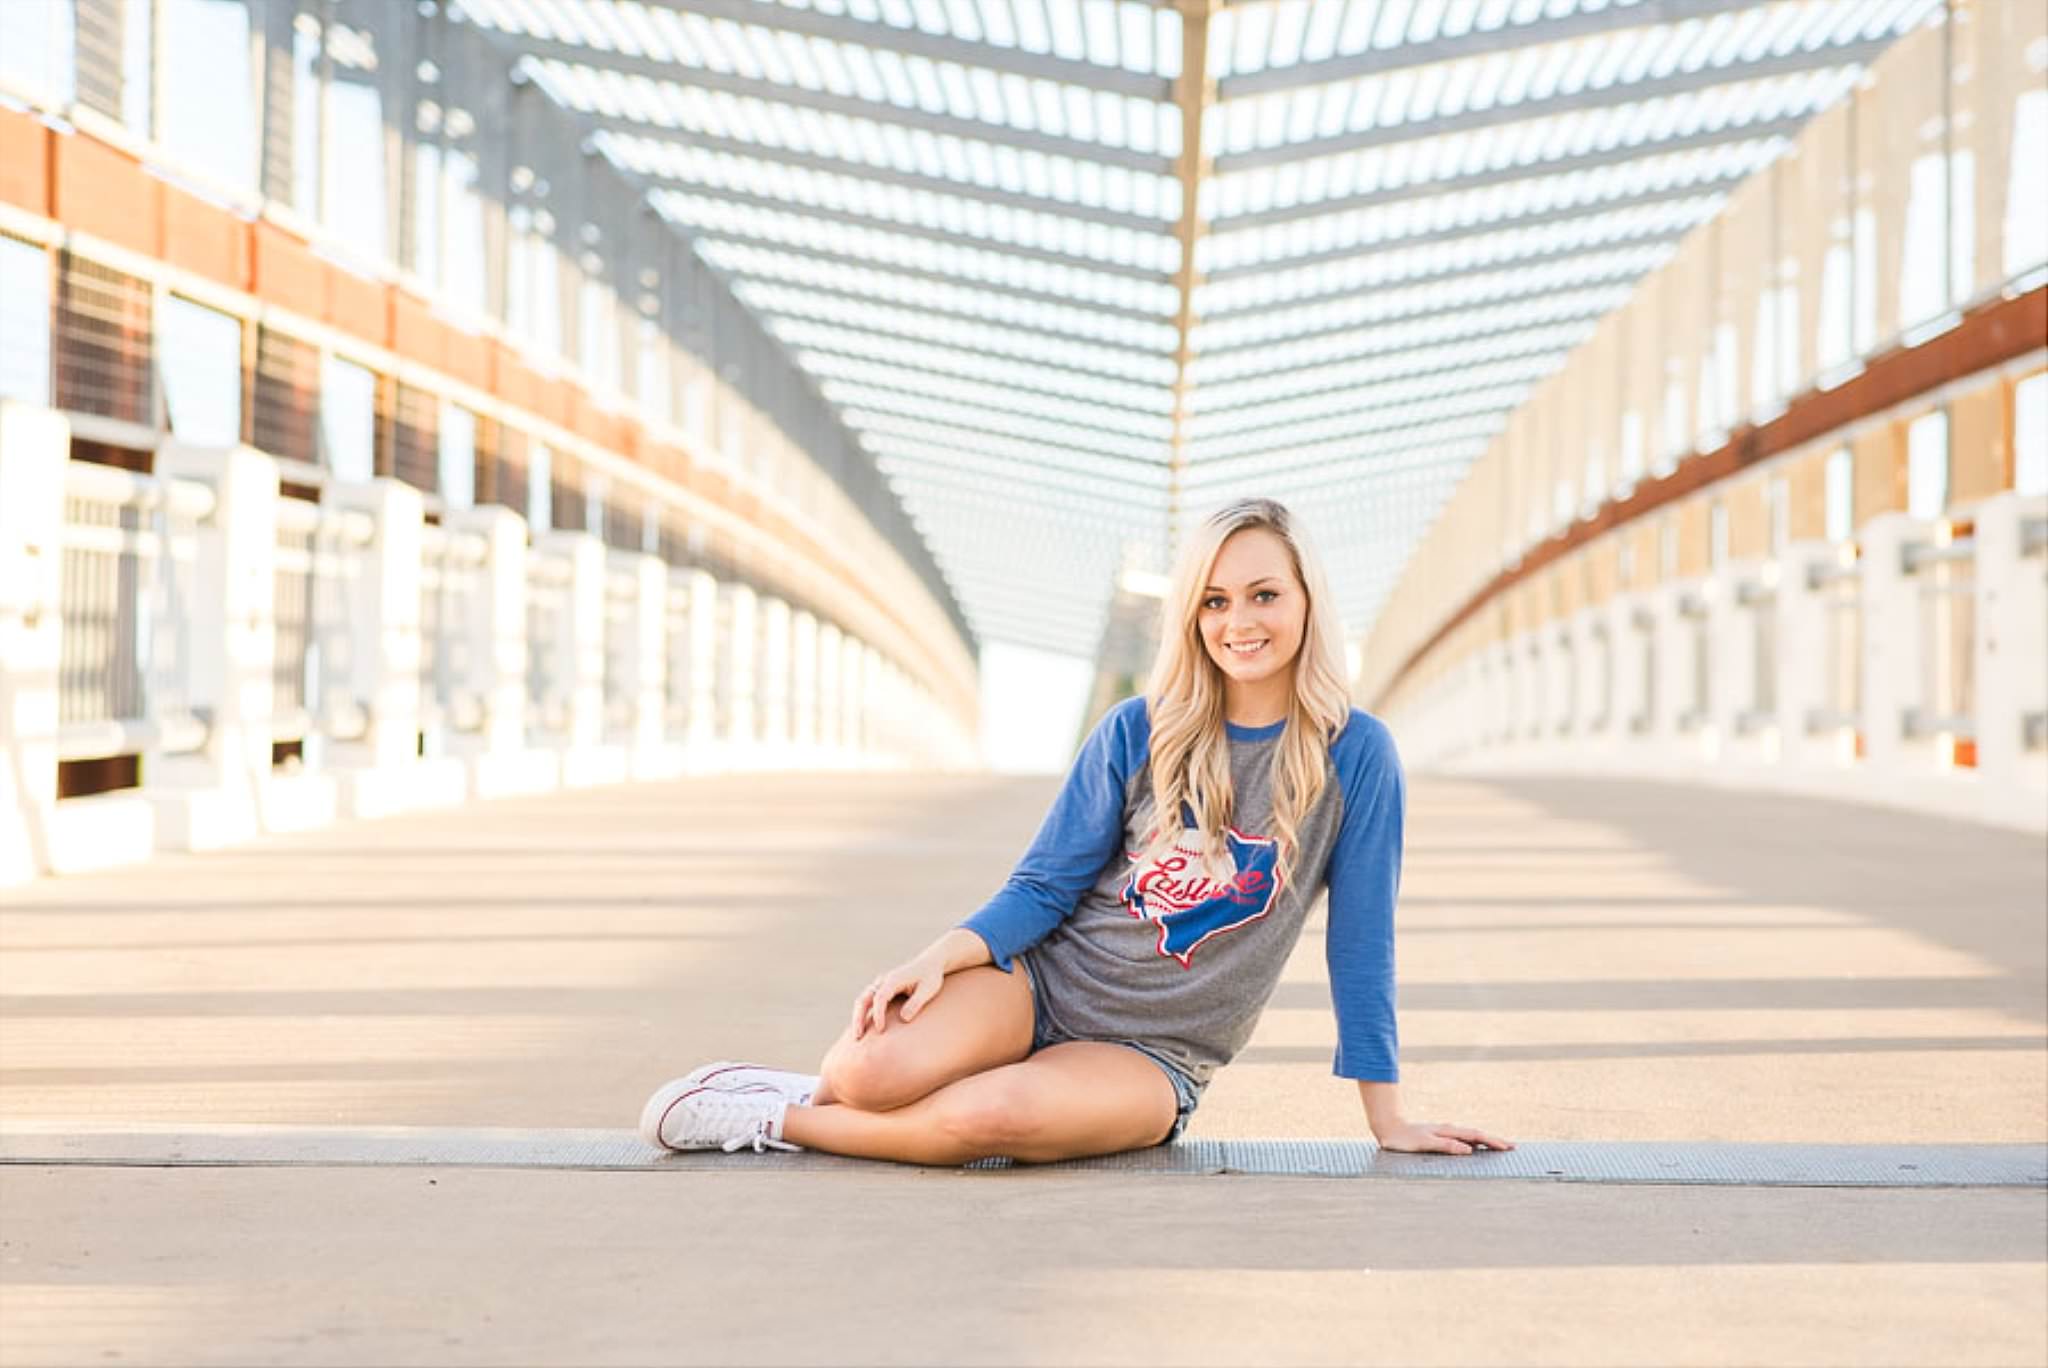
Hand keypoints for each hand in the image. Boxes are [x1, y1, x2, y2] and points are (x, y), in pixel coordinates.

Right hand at [850, 953, 946, 1039]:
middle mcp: (883, 981)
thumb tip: (903, 1019)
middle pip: (864, 998)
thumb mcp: (928, 989)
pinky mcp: (882, 990)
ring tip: (856, 1036)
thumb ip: (916, 1003)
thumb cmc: (931, 976)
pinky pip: (868, 1001)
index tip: (881, 1030)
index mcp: (894, 979)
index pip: (880, 997)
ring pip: (863, 1000)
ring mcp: (881, 985)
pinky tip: (864, 1028)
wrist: (930, 963)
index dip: (878, 1014)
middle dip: (859, 1018)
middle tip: (857, 1037)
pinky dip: (863, 1014)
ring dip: (858, 1017)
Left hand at [1374, 1120, 1513, 1155]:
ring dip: (1486, 1141)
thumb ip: (1445, 1146)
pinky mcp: (1440, 1136)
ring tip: (1500, 1146)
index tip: (1508, 1147)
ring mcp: (1445, 1132)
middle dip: (1495, 1140)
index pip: (1476, 1136)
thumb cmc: (1404, 1139)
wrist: (1388, 1128)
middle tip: (1512, 1147)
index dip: (1493, 1141)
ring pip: (1471, 1136)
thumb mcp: (1424, 1144)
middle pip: (1477, 1134)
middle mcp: (1449, 1130)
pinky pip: (1463, 1139)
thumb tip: (1468, 1150)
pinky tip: (1476, 1147)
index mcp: (1448, 1131)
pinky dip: (1474, 1143)